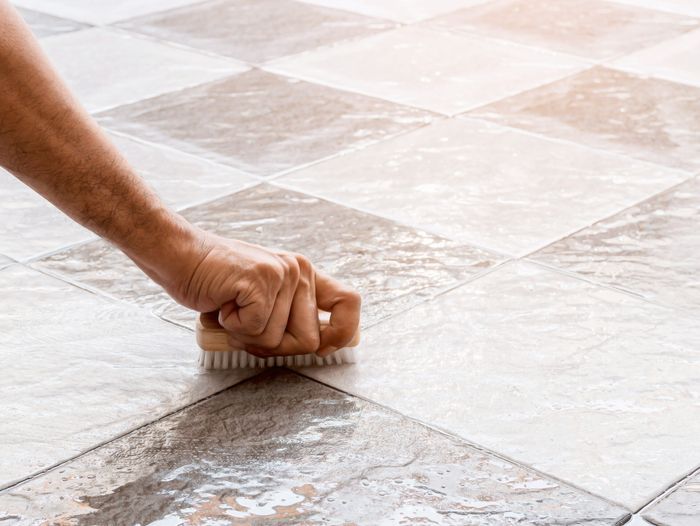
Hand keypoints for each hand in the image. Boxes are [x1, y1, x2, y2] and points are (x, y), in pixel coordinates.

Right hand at [168, 230, 360, 357]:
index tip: (324, 349)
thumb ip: (289, 315)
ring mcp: (281, 275)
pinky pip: (255, 331)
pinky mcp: (260, 281)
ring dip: (247, 336)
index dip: (344, 333)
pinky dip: (232, 328)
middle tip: (248, 327)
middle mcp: (299, 271)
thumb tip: (318, 347)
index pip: (349, 302)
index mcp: (304, 274)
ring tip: (232, 309)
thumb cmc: (216, 281)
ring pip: (278, 341)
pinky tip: (223, 304)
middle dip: (275, 347)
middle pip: (310, 341)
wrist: (178, 256)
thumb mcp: (263, 296)